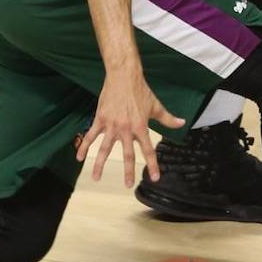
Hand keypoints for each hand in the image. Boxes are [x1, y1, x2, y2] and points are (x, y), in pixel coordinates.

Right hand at [75, 69, 184, 185]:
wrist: (123, 76)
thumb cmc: (140, 91)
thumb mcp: (156, 105)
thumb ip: (168, 118)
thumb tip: (182, 123)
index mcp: (140, 127)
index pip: (148, 150)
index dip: (153, 164)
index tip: (155, 178)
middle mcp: (126, 129)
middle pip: (127, 154)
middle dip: (128, 171)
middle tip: (128, 185)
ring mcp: (111, 125)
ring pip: (105, 149)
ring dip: (100, 165)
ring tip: (96, 178)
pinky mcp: (100, 119)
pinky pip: (91, 136)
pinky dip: (84, 146)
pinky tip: (79, 157)